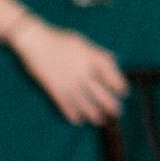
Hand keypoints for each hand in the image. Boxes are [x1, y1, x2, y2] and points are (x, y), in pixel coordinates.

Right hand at [8, 18, 124, 125]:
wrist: (35, 42)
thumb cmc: (60, 40)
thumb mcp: (84, 43)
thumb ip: (98, 54)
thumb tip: (113, 62)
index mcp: (92, 59)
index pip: (111, 74)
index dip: (119, 85)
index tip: (124, 93)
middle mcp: (83, 72)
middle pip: (100, 92)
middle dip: (110, 105)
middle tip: (116, 112)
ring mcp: (69, 81)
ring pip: (84, 102)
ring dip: (93, 113)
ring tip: (100, 120)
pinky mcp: (54, 88)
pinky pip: (65, 104)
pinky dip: (71, 113)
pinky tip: (77, 120)